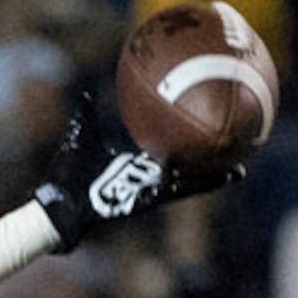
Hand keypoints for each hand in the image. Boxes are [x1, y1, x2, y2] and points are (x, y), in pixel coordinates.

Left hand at [30, 87, 244, 251]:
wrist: (57, 204)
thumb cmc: (67, 176)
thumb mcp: (82, 137)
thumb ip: (86, 115)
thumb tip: (85, 93)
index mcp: (135, 166)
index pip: (167, 151)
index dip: (185, 141)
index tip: (204, 129)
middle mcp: (145, 180)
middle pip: (184, 168)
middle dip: (208, 161)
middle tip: (236, 148)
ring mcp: (146, 191)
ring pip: (186, 183)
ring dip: (211, 178)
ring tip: (239, 169)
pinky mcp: (143, 201)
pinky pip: (172, 193)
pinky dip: (192, 186)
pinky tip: (212, 181)